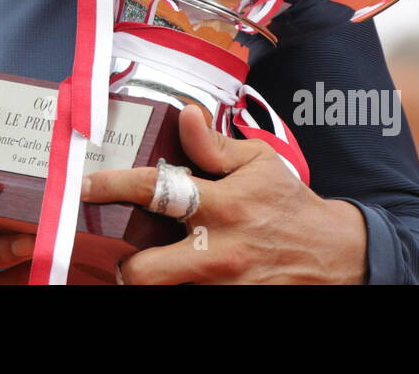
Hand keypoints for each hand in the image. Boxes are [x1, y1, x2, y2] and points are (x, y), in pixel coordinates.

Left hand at [80, 105, 366, 283]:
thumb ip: (214, 146)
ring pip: (164, 292)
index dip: (112, 187)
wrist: (335, 256)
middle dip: (125, 266)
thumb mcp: (258, 164)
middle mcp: (217, 250)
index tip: (83, 186)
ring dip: (155, 280)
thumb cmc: (289, 205)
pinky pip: (189, 299)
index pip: (154, 191)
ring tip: (158, 267)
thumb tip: (184, 114)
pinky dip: (182, 287)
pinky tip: (186, 275)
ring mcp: (222, 285)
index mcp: (221, 205)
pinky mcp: (231, 303)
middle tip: (126, 254)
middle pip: (144, 272)